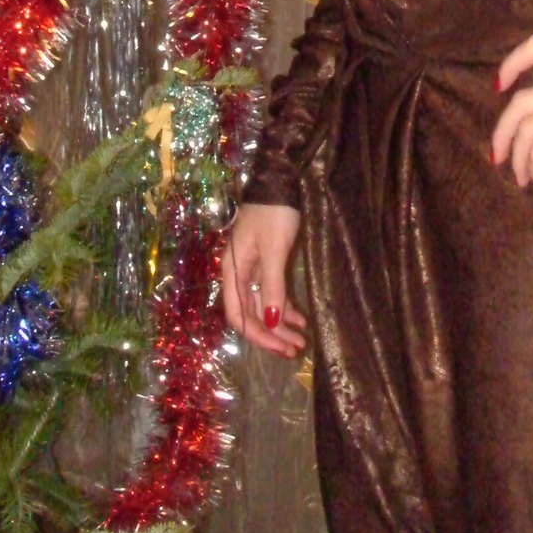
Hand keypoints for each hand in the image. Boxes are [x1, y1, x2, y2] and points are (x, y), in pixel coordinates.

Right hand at [221, 201, 307, 357]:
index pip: (238, 314)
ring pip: (263, 305)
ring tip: (300, 340)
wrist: (279, 181)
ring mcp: (252, 269)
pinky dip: (284, 307)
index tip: (279, 347)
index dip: (257, 335)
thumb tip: (272, 321)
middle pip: (251, 313)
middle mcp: (238, 274)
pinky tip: (299, 319)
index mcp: (233, 271)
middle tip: (294, 351)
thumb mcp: (274, 250)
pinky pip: (272, 292)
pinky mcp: (266, 262)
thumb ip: (272, 285)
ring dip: (280, 324)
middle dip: (271, 334)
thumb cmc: (273, 213)